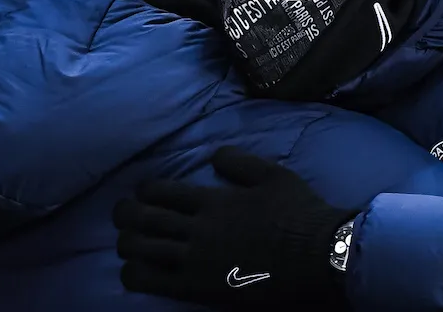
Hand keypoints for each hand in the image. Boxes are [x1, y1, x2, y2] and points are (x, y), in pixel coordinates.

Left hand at [113, 146, 356, 309]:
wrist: (321, 258)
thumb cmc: (301, 216)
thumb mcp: (274, 176)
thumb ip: (240, 163)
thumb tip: (215, 155)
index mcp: (213, 199)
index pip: (162, 191)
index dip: (144, 191)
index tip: (142, 194)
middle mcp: (198, 226)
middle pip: (144, 218)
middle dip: (125, 215)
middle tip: (122, 215)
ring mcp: (196, 258)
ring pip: (141, 248)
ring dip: (126, 243)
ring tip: (124, 243)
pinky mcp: (198, 288)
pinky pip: (152, 281)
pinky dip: (134, 274)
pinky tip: (132, 272)